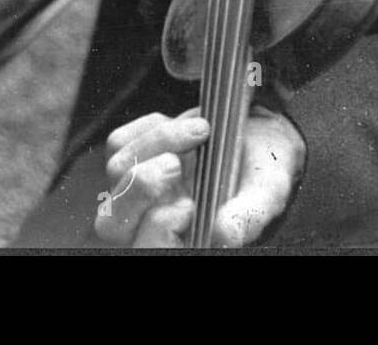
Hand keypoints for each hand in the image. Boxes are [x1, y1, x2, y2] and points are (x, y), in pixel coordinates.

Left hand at [95, 105, 305, 247]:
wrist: (264, 134)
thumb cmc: (265, 173)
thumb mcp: (267, 193)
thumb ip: (247, 216)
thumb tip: (223, 236)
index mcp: (182, 240)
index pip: (146, 248)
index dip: (157, 231)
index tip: (191, 207)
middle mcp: (150, 222)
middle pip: (110, 223)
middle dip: (140, 187)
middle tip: (177, 164)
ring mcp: (137, 190)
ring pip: (117, 171)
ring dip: (158, 143)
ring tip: (203, 131)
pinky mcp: (133, 155)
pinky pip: (119, 142)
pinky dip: (150, 128)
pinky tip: (182, 128)